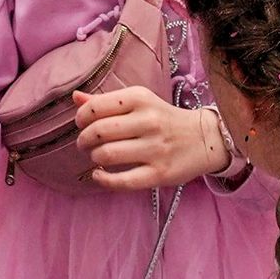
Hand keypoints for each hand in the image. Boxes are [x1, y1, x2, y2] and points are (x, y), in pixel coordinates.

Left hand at [74, 85, 220, 191]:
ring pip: (107, 155)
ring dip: (94, 157)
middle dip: (84, 140)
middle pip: (98, 131)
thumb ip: (106, 101)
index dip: (80, 118)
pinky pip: (123, 181)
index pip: (95, 107)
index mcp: (140, 98)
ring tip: (97, 157)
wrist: (204, 138)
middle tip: (85, 143)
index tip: (81, 124)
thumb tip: (75, 97)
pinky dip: (103, 180)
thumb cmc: (163, 118)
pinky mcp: (160, 173)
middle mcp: (148, 121)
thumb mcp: (139, 102)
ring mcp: (155, 148)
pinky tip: (99, 175)